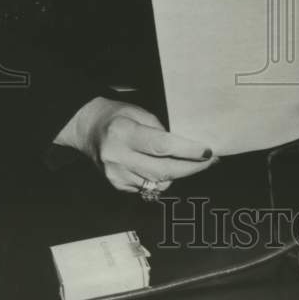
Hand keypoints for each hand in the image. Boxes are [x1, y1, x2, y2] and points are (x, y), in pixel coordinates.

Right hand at [54, 96, 216, 192]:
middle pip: (164, 170)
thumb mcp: (140, 113)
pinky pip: (149, 187)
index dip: (188, 151)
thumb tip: (187, 146)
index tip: (207, 152)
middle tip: (210, 161)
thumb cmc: (118, 116)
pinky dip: (162, 179)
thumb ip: (161, 130)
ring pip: (159, 182)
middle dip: (191, 167)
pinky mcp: (118, 185)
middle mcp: (118, 157)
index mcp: (123, 133)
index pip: (162, 146)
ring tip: (193, 162)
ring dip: (180, 174)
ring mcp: (116, 175)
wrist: (89, 129)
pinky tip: (168, 167)